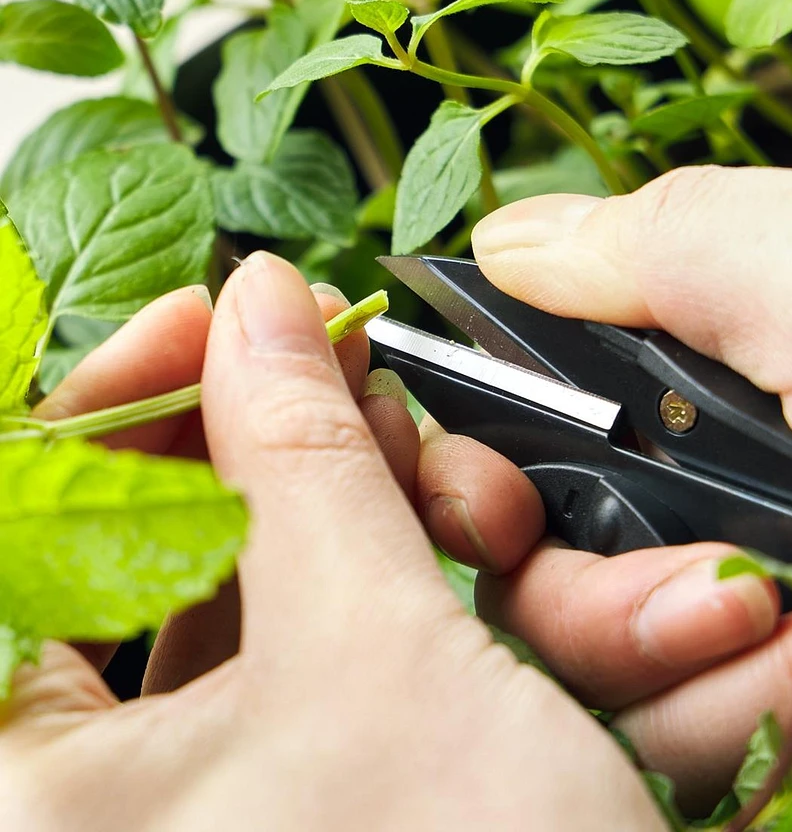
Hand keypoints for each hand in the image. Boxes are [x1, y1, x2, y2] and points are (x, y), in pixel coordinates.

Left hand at [0, 254, 665, 831]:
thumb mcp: (374, 658)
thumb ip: (304, 457)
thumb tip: (257, 303)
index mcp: (26, 803)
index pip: (19, 527)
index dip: (110, 399)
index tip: (213, 317)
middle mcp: (86, 813)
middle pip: (145, 549)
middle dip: (271, 448)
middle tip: (353, 380)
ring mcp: (195, 806)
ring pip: (242, 590)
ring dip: (352, 509)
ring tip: (446, 478)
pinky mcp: (288, 792)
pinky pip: (301, 644)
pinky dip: (372, 576)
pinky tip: (455, 533)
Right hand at [413, 166, 791, 829]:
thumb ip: (649, 245)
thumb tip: (505, 242)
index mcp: (697, 405)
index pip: (516, 468)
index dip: (476, 495)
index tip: (488, 506)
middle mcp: (712, 516)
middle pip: (546, 605)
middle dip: (602, 618)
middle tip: (722, 596)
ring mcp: (772, 637)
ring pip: (626, 711)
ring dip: (716, 694)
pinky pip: (738, 789)